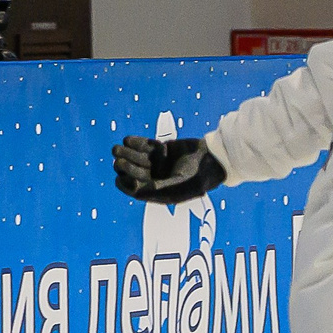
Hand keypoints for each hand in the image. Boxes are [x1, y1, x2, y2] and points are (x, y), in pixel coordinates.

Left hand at [112, 136, 226, 203]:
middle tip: (118, 159)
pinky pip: (145, 146)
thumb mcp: (178, 186)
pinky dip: (136, 142)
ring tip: (117, 148)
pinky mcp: (162, 149)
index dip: (125, 184)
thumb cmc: (200, 177)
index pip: (136, 190)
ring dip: (126, 153)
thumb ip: (158, 188)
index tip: (120, 177)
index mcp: (159, 192)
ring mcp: (159, 163)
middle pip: (134, 172)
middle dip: (125, 166)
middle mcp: (157, 178)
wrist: (215, 158)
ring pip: (137, 157)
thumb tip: (135, 188)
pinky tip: (127, 140)